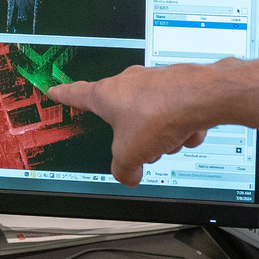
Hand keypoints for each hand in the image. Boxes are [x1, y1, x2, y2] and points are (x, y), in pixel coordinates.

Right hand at [48, 61, 232, 185]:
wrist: (202, 96)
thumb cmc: (160, 113)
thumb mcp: (129, 154)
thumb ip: (123, 169)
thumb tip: (127, 176)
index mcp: (107, 95)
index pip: (77, 94)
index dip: (65, 95)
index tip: (56, 90)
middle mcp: (130, 83)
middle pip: (123, 117)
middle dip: (135, 136)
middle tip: (142, 145)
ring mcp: (156, 82)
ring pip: (152, 120)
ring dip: (162, 135)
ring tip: (170, 138)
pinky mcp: (180, 86)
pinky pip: (177, 116)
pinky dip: (183, 128)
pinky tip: (189, 132)